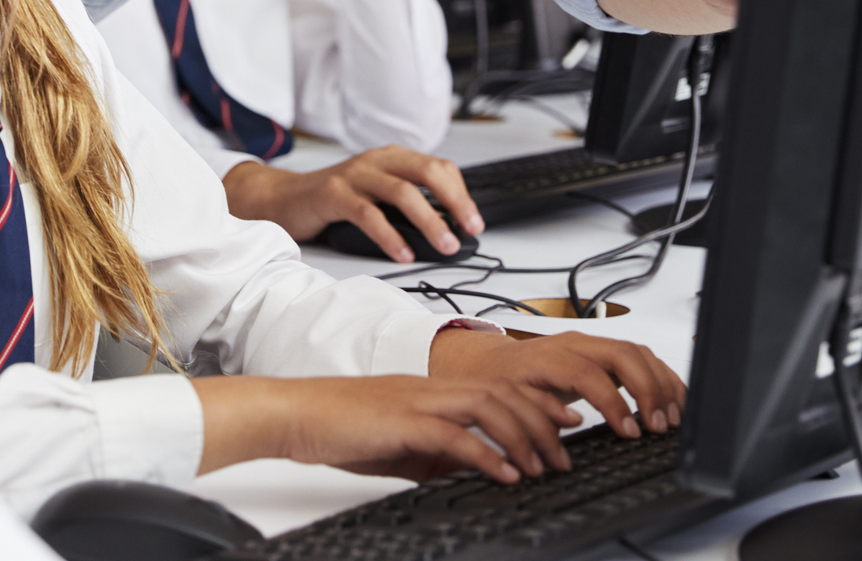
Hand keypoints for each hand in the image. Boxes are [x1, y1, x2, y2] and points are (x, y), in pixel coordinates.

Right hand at [193, 374, 573, 482]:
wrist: (295, 413)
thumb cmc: (340, 427)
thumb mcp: (401, 443)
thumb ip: (439, 450)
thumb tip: (474, 468)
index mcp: (433, 390)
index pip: (497, 386)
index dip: (537, 404)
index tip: (565, 424)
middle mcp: (431, 388)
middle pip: (503, 392)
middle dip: (542, 423)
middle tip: (565, 454)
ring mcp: (418, 401)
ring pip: (487, 406)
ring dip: (523, 437)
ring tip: (543, 467)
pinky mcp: (402, 421)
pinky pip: (455, 435)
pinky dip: (486, 454)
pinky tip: (505, 474)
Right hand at [223, 149, 484, 263]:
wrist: (282, 199)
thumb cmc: (334, 201)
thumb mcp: (376, 195)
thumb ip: (406, 206)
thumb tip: (447, 232)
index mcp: (391, 158)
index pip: (439, 167)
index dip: (461, 194)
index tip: (475, 223)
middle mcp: (376, 160)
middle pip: (427, 172)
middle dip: (455, 202)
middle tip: (469, 231)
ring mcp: (354, 174)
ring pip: (402, 192)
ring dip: (429, 221)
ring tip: (444, 246)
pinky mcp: (333, 194)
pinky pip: (369, 214)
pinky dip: (391, 236)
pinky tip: (403, 254)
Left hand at [427, 327, 686, 439]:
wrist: (491, 362)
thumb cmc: (498, 383)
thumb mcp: (508, 400)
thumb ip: (537, 410)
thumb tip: (571, 422)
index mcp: (548, 356)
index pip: (591, 373)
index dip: (615, 402)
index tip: (632, 432)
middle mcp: (574, 344)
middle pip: (623, 354)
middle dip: (648, 389)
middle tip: (660, 425)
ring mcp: (591, 344)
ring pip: (637, 352)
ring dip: (660, 383)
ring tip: (672, 418)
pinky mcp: (603, 352)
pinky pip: (640, 357)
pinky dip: (660, 377)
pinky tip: (670, 400)